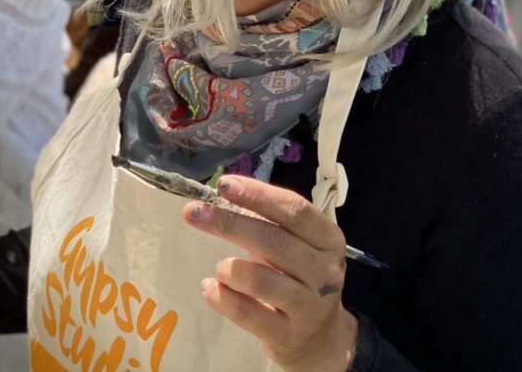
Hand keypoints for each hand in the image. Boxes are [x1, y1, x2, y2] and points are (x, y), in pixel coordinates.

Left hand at [183, 175, 357, 371]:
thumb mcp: (296, 244)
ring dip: (230, 268)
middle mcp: (324, 271)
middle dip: (228, 222)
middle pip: (273, 240)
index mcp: (328, 239)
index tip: (223, 185)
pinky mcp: (287, 335)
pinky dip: (223, 298)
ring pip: (260, 281)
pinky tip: (209, 288)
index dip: (258, 195)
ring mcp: (308, 306)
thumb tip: (221, 194)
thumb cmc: (298, 275)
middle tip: (193, 212)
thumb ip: (267, 220)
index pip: (294, 210)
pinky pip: (249, 315)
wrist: (320, 337)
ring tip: (218, 267)